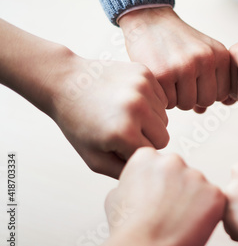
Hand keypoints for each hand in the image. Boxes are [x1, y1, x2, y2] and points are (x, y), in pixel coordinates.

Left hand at [51, 57, 168, 178]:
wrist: (65, 83)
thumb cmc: (78, 124)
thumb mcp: (94, 159)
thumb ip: (123, 172)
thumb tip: (149, 173)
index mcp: (123, 133)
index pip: (152, 152)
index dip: (135, 151)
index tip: (116, 143)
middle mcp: (137, 108)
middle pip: (163, 136)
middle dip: (147, 136)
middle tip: (122, 129)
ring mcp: (142, 87)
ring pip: (164, 117)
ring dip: (148, 119)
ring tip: (122, 114)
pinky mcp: (144, 72)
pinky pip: (161, 98)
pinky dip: (149, 102)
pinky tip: (127, 100)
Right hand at [103, 148, 225, 245]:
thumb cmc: (127, 229)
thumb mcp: (116, 195)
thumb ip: (133, 180)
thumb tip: (140, 183)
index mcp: (147, 157)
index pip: (159, 164)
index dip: (158, 185)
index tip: (155, 200)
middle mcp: (173, 160)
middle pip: (181, 173)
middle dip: (178, 190)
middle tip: (169, 213)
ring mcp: (196, 175)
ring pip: (199, 187)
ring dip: (194, 201)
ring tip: (179, 222)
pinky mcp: (214, 193)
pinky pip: (214, 201)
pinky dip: (208, 213)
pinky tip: (192, 226)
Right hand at [119, 7, 229, 113]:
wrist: (149, 18)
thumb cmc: (178, 41)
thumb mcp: (202, 53)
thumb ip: (210, 81)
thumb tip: (204, 112)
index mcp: (220, 55)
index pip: (223, 94)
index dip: (206, 91)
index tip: (194, 80)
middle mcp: (206, 59)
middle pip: (207, 101)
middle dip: (192, 96)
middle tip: (179, 80)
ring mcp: (185, 66)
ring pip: (188, 104)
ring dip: (177, 97)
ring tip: (170, 78)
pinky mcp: (163, 74)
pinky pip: (169, 103)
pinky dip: (163, 96)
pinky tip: (159, 79)